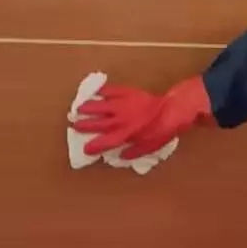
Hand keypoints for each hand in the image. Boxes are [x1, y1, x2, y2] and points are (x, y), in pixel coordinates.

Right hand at [74, 76, 211, 159]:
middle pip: (98, 123)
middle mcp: (120, 120)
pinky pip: (112, 91)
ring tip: (79, 108)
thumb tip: (121, 156)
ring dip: (89, 107)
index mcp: (125, 135)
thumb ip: (135, 151)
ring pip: (101, 106)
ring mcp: (122, 105)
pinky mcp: (127, 93)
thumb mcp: (150, 146)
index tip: (85, 148)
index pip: (104, 142)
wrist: (172, 110)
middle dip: (85, 125)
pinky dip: (103, 91)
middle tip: (74, 125)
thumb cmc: (162, 130)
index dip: (93, 146)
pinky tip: (97, 91)